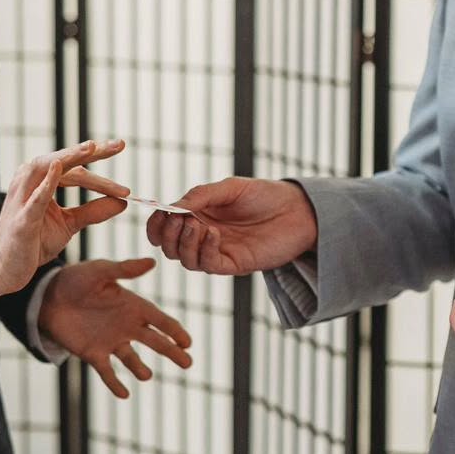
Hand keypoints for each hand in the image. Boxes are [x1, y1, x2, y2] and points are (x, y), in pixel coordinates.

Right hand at [0, 139, 129, 302]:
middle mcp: (30, 182)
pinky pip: (35, 197)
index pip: (75, 168)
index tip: (121, 147)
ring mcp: (23, 198)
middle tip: (119, 144)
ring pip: (47, 168)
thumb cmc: (33, 242)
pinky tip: (58, 167)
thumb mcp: (69, 224)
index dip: (98, 159)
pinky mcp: (22, 218)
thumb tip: (122, 202)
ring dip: (70, 156)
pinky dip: (47, 182)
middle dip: (92, 151)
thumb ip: (93, 212)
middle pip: (64, 161)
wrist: (5, 268)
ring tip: (91, 147)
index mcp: (42, 181)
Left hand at [39, 257, 192, 398]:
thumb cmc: (76, 279)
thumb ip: (124, 269)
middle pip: (155, 341)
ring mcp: (111, 341)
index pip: (160, 320)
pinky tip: (124, 394)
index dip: (174, 331)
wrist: (47, 297)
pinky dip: (115, 383)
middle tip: (188, 363)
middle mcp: (126, 325)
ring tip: (146, 376)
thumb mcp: (100, 271)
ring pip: (132, 359)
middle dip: (171, 351)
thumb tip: (151, 262)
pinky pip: (107, 372)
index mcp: (133, 306)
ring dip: (140, 368)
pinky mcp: (93, 353)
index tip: (187, 342)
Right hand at [144, 177, 316, 274]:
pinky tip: (214, 234)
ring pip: (185, 260)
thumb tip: (171, 207)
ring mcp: (218, 251)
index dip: (156, 224)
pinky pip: (208, 265)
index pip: (165, 227)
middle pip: (170, 247)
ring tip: (198, 225)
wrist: (298, 210)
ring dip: (184, 243)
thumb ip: (200, 195)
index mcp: (198, 215)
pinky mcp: (234, 264)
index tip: (158, 213)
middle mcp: (204, 235)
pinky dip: (205, 250)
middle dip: (167, 234)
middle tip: (179, 219)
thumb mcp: (230, 188)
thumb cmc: (265, 195)